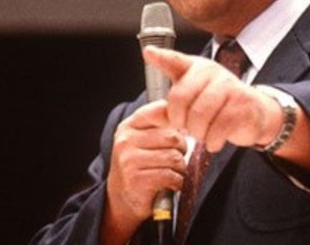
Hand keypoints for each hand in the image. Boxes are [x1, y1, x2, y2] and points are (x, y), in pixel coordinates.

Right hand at [103, 100, 186, 238]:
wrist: (121, 197)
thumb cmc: (140, 164)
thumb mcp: (143, 139)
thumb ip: (160, 124)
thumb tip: (188, 113)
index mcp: (129, 126)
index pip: (160, 110)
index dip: (177, 120)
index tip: (180, 131)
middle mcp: (126, 141)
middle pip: (173, 137)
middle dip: (182, 149)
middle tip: (177, 156)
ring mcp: (129, 161)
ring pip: (174, 157)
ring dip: (180, 168)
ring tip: (173, 171)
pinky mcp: (136, 181)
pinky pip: (170, 176)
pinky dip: (176, 181)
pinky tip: (170, 183)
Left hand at [142, 46, 282, 152]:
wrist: (255, 113)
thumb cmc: (218, 106)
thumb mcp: (193, 100)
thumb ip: (170, 106)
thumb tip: (145, 114)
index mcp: (197, 68)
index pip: (176, 61)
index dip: (162, 58)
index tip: (148, 53)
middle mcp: (213, 72)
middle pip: (180, 98)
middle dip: (180, 120)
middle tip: (187, 127)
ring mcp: (229, 86)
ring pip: (199, 116)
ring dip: (198, 133)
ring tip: (203, 133)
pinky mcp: (242, 104)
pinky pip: (218, 129)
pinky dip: (213, 141)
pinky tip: (215, 140)